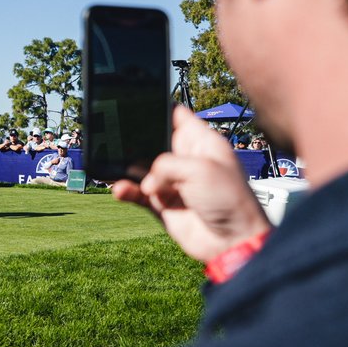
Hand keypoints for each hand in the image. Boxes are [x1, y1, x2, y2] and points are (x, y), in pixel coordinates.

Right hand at [113, 106, 270, 261]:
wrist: (233, 242)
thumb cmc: (230, 201)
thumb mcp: (200, 170)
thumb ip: (166, 164)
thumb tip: (146, 179)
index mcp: (201, 143)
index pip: (176, 116)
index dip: (157, 108)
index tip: (135, 104)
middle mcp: (186, 160)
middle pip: (152, 141)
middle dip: (134, 140)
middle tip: (116, 139)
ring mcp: (173, 182)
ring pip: (140, 168)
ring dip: (126, 168)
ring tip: (114, 168)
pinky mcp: (163, 204)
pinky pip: (137, 192)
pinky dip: (126, 190)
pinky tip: (119, 189)